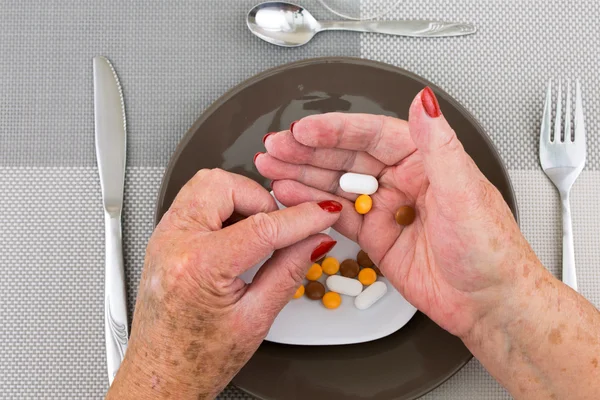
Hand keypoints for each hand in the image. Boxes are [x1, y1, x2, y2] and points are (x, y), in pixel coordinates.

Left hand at [107, 169, 340, 398]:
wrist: (161, 376)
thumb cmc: (197, 359)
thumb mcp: (255, 319)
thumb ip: (288, 271)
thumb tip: (313, 241)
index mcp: (197, 267)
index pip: (262, 226)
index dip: (303, 217)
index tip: (325, 212)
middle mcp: (173, 243)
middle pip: (224, 185)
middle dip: (261, 200)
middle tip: (280, 228)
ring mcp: (164, 237)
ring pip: (207, 185)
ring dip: (241, 201)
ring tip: (257, 234)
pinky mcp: (165, 237)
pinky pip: (196, 201)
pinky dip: (224, 209)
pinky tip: (237, 237)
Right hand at [255, 88, 536, 337]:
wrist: (488, 302)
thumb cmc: (489, 249)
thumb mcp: (464, 191)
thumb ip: (438, 145)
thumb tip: (423, 102)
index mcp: (425, 159)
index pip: (372, 135)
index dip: (334, 130)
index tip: (304, 130)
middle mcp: (402, 179)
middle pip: (346, 157)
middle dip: (307, 151)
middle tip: (276, 147)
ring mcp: (385, 207)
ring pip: (336, 185)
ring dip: (302, 175)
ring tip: (271, 168)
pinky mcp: (374, 235)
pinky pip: (337, 215)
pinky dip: (311, 206)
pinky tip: (290, 196)